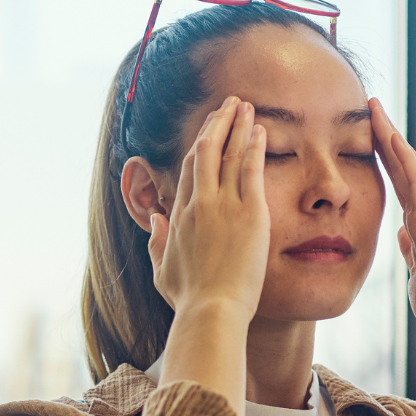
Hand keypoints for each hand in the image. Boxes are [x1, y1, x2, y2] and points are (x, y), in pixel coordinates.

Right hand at [147, 97, 268, 320]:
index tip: (209, 131)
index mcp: (179, 217)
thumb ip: (157, 243)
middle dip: (217, 123)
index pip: (188, 171)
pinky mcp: (249, 212)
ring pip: (227, 153)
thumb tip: (155, 221)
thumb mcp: (163, 272)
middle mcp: (198, 204)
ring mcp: (222, 206)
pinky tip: (261, 129)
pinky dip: (254, 145)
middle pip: (205, 151)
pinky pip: (251, 169)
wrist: (212, 310)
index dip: (199, 146)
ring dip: (237, 125)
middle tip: (229, 105)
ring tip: (247, 106)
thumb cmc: (190, 300)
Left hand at [369, 98, 415, 342]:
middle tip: (369, 107)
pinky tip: (390, 138)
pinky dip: (403, 159)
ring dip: (391, 136)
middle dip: (384, 136)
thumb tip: (402, 234)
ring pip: (408, 166)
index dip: (383, 158)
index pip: (398, 183)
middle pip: (402, 166)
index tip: (367, 135)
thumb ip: (411, 251)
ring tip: (374, 109)